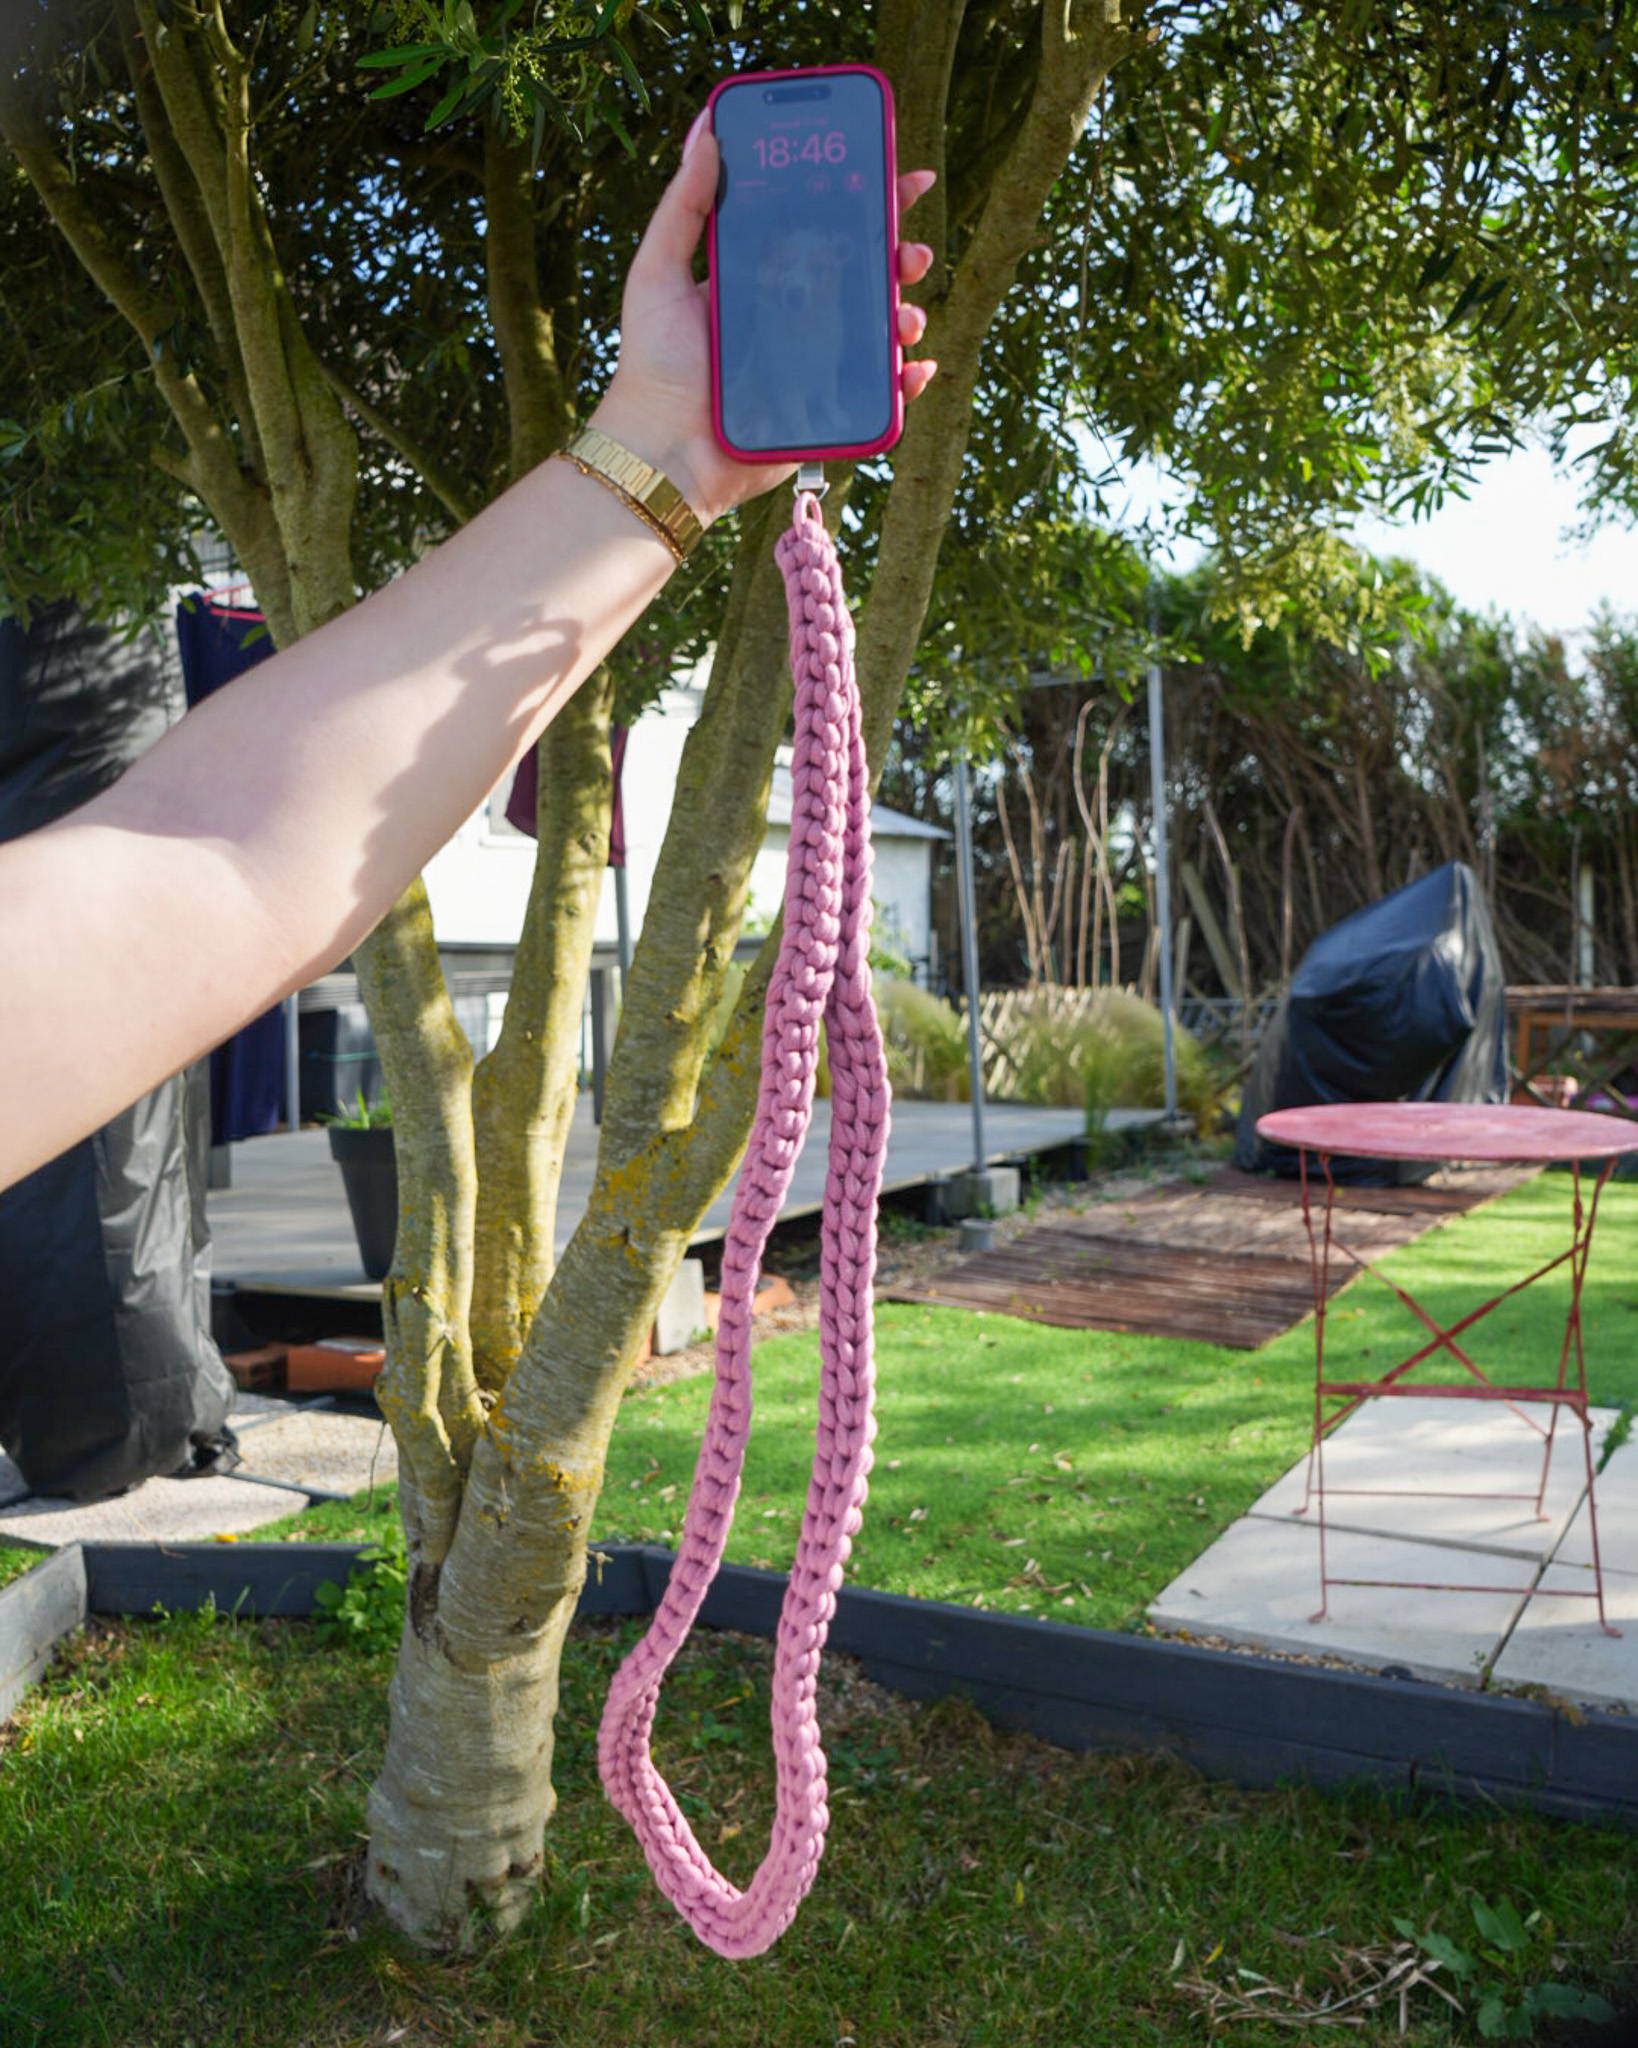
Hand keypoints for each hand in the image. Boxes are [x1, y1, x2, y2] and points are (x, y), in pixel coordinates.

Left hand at [593, 121, 937, 527]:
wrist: (664, 449)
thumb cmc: (653, 364)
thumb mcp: (657, 271)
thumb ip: (683, 205)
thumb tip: (706, 130)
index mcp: (765, 278)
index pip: (824, 228)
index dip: (866, 200)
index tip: (898, 176)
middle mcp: (795, 317)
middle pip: (865, 276)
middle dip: (900, 257)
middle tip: (912, 251)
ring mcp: (815, 365)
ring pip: (880, 332)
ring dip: (908, 315)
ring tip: (907, 313)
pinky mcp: (825, 412)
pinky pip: (881, 396)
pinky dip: (907, 382)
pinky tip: (916, 367)